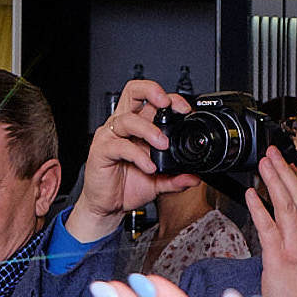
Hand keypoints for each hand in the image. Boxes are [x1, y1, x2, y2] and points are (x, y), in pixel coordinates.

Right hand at [65, 80, 201, 241]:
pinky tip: (149, 167)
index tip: (185, 110)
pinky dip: (138, 156)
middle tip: (167, 105)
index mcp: (137, 126)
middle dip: (152, 91)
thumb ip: (176, 178)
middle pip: (132, 91)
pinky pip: (120, 146)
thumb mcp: (158, 182)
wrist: (108, 206)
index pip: (150, 99)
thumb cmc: (127, 187)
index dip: (169, 98)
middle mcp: (123, 126)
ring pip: (128, 119)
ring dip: (149, 130)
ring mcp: (110, 136)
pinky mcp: (101, 150)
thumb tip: (195, 177)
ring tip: (163, 145)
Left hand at [247, 145, 296, 296]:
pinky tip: (250, 195)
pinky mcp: (280, 257)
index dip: (294, 179)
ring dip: (274, 181)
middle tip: (272, 153)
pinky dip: (258, 208)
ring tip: (264, 164)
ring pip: (286, 206)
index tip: (283, 164)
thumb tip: (281, 218)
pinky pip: (268, 227)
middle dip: (285, 171)